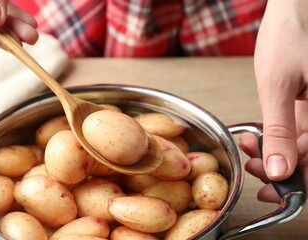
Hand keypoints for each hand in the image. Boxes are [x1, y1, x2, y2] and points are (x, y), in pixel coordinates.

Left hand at [239, 0, 307, 202]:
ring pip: (303, 147)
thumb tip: (279, 171)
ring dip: (274, 152)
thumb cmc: (292, 35)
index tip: (267, 191)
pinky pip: (299, 131)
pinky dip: (277, 137)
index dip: (295, 184)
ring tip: (248, 145)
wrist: (295, 7)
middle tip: (251, 165)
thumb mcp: (279, 85)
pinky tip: (257, 136)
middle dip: (278, 166)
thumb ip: (280, 129)